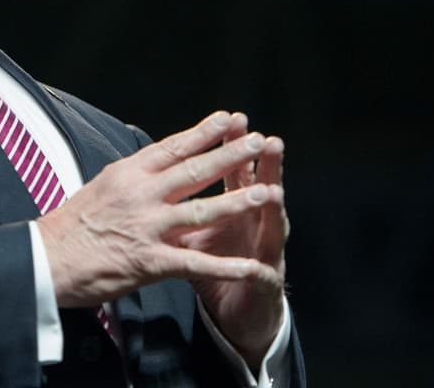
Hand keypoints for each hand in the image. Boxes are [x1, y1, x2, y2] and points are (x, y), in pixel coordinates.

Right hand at [36, 111, 284, 317]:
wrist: (46, 261)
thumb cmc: (71, 226)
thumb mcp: (101, 186)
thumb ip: (133, 176)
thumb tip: (156, 161)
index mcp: (129, 173)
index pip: (174, 147)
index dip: (205, 132)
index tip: (231, 118)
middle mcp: (142, 195)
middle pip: (195, 170)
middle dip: (231, 155)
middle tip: (259, 141)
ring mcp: (148, 227)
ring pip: (202, 211)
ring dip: (236, 201)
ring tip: (266, 191)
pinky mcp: (150, 261)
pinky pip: (196, 263)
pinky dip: (226, 266)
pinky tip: (251, 267)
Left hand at [182, 113, 286, 367]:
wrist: (239, 313)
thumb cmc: (215, 267)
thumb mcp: (196, 233)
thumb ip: (186, 204)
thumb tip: (159, 173)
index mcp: (236, 208)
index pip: (236, 171)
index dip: (233, 148)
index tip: (232, 120)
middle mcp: (256, 225)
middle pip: (261, 189)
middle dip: (263, 166)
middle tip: (267, 140)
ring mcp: (265, 253)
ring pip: (271, 228)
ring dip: (272, 211)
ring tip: (275, 191)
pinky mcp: (264, 286)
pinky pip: (261, 279)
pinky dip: (259, 274)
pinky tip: (260, 269)